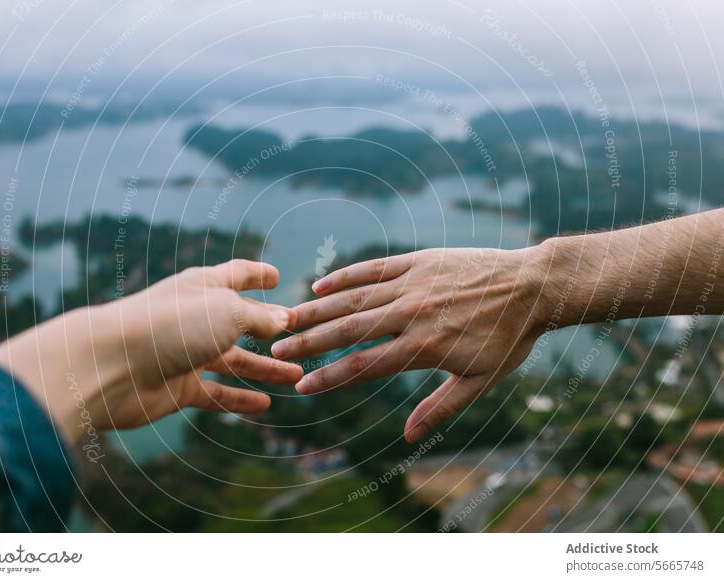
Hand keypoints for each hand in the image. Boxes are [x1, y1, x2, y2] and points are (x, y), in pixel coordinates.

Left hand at [0, 260, 302, 443]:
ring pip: (234, 361)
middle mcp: (196, 318)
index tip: (277, 276)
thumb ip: (260, 318)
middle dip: (271, 330)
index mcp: (204, 288)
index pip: (237, 275)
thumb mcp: (227, 313)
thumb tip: (285, 320)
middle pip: (240, 322)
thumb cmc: (169, 326)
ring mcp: (186, 353)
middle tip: (300, 340)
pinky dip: (240, 399)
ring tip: (295, 375)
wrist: (110, 366)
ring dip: (264, 368)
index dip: (258, 274)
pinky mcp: (177, 386)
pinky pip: (216, 393)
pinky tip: (265, 405)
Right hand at [271, 247, 548, 441]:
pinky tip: (321, 285)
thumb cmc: (508, 337)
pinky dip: (346, 276)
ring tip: (288, 319)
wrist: (534, 286)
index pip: (364, 365)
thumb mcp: (481, 380)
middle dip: (309, 343)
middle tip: (277, 350)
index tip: (303, 387)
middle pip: (348, 329)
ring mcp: (413, 283)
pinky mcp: (419, 260)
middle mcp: (411, 313)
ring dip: (317, 309)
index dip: (330, 378)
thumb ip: (441, 407)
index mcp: (425, 346)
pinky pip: (374, 267)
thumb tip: (410, 437)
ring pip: (354, 297)